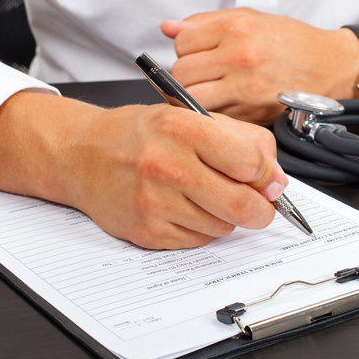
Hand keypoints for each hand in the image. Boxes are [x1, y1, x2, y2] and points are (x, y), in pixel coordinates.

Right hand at [0, 92, 287, 248]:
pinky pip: (197, 241)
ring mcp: (155, 203)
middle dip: (261, 210)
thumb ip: (242, 140)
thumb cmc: (140, 134)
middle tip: (259, 206)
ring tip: (207, 197)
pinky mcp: (147, 232)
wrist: (82, 154)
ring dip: (226, 218)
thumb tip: (276, 179)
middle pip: (242, 205)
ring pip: (223, 228)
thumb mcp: (191, 116)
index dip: (267, 176)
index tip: (268, 180)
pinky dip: (201, 229)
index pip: (250, 163)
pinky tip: (184, 208)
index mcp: (183, 129)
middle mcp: (168, 166)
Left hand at [161, 8, 358, 124]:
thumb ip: (205, 22)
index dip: (185, 50)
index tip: (196, 53)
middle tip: (199, 76)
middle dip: (184, 77)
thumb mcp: (250, 18)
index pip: (182, 44)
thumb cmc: (293, 41)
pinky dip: (214, 113)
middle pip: (181, 75)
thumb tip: (168, 28)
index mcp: (236, 29)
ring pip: (192, 101)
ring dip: (193, 99)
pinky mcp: (252, 113)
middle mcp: (239, 58)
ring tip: (208, 91)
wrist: (330, 67)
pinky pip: (215, 117)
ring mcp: (245, 89)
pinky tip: (225, 103)